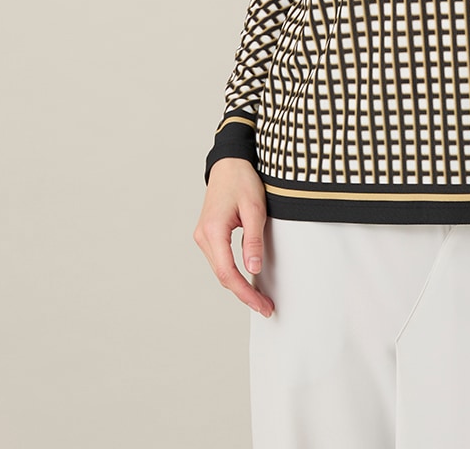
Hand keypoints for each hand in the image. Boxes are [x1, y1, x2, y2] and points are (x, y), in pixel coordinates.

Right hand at [193, 158, 273, 316]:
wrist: (229, 162)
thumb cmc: (242, 180)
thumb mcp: (255, 208)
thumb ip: (253, 240)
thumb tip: (253, 269)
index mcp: (213, 230)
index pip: (227, 272)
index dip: (244, 292)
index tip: (261, 305)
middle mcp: (203, 236)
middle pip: (222, 275)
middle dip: (244, 293)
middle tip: (266, 306)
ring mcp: (204, 236)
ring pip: (220, 269)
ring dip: (239, 285)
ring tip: (260, 298)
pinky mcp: (209, 234)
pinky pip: (220, 260)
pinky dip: (233, 272)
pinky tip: (247, 280)